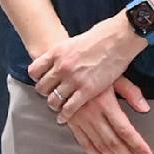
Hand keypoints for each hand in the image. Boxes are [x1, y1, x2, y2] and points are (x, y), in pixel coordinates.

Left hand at [29, 14, 148, 118]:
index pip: (34, 71)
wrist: (118, 38)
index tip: (42, 80)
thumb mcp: (74, 41)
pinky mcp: (87, 91)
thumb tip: (59, 58)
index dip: (37, 78)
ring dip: (54, 105)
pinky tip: (64, 117)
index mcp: (56, 52)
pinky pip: (69, 108)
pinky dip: (65, 115)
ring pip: (53, 100)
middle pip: (42, 87)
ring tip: (57, 107)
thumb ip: (63, 53)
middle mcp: (62, 67)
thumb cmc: (100, 36)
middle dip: (45, 93)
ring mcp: (74, 80)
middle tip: (51, 94)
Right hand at [62, 77, 153, 153]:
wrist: (65, 67)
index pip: (125, 130)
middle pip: (113, 142)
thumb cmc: (93, 69)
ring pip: (100, 145)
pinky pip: (84, 142)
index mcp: (105, 103)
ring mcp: (81, 120)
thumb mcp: (115, 76)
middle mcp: (92, 114)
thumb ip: (131, 92)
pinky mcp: (72, 122)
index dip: (137, 145)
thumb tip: (145, 108)